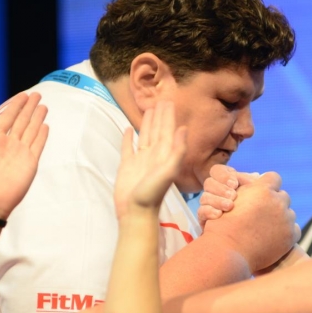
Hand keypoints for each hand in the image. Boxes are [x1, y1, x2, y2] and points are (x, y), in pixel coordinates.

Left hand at [0, 92, 48, 218]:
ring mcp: (20, 154)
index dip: (15, 106)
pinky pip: (38, 145)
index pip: (7, 118)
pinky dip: (42, 135)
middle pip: (21, 121)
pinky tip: (45, 125)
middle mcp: (8, 146)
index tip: (22, 95)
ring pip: (31, 130)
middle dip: (29, 107)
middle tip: (37, 94)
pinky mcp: (30, 163)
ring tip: (43, 105)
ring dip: (37, 117)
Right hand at [113, 101, 186, 218]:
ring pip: (145, 136)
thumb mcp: (168, 171)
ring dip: (147, 123)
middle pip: (157, 130)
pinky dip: (128, 138)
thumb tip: (184, 128)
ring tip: (148, 109)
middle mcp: (154, 155)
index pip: (167, 130)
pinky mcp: (127, 166)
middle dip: (160, 116)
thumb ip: (177, 150)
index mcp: (164, 154)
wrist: (135, 212)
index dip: (169, 116)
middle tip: (161, 99)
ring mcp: (140, 160)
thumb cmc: (153, 194)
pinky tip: (128, 129)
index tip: (169, 101)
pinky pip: (128, 148)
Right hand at [198, 165, 261, 227]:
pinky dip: (209, 211)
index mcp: (226, 181)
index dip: (224, 175)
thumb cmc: (254, 211)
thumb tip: (256, 176)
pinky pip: (201, 211)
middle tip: (233, 196)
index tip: (235, 184)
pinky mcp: (205, 217)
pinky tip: (219, 215)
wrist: (247, 235)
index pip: (217, 170)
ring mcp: (208, 204)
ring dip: (217, 200)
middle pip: (209, 182)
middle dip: (221, 188)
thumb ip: (253, 184)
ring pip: (204, 197)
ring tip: (230, 206)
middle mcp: (215, 190)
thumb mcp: (256, 194)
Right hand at [203, 171, 300, 271]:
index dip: (268, 185)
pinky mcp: (291, 235)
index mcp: (263, 189)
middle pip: (283, 196)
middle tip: (262, 214)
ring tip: (265, 228)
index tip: (262, 194)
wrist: (228, 251)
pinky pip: (294, 229)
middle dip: (274, 203)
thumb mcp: (232, 199)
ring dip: (280, 218)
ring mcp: (286, 219)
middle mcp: (278, 201)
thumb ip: (247, 188)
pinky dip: (285, 233)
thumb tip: (257, 177)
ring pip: (289, 214)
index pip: (273, 178)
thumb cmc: (224, 225)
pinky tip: (272, 238)